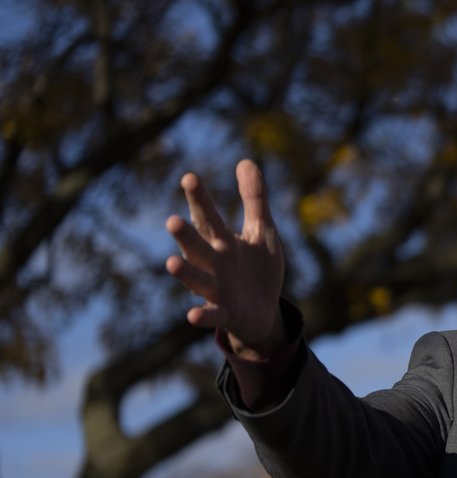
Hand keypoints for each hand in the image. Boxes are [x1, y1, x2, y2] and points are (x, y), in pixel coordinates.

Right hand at [165, 160, 285, 358]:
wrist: (264, 313)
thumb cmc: (258, 269)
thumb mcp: (262, 231)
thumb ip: (254, 199)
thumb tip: (245, 161)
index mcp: (221, 241)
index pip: (208, 217)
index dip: (200, 200)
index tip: (190, 178)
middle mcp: (214, 263)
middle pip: (197, 246)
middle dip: (186, 234)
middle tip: (172, 220)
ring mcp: (217, 289)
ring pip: (198, 279)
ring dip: (185, 273)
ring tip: (171, 263)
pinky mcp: (226, 313)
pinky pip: (212, 315)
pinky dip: (202, 316)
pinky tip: (192, 315)